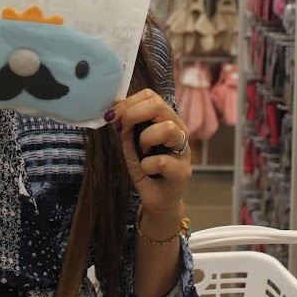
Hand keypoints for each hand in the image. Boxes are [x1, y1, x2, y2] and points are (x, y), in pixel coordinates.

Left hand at [105, 89, 190, 219]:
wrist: (158, 199)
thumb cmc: (147, 168)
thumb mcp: (131, 144)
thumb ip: (126, 127)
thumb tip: (113, 112)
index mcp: (166, 119)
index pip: (150, 96)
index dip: (128, 102)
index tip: (112, 116)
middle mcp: (178, 130)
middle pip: (159, 105)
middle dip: (133, 114)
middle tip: (121, 129)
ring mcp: (183, 150)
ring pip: (167, 128)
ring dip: (145, 138)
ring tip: (142, 150)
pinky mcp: (182, 172)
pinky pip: (162, 161)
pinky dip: (147, 165)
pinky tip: (147, 170)